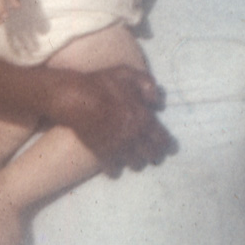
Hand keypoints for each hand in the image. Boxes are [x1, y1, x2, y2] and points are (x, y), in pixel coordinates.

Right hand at [48, 65, 172, 172]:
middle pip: (151, 154)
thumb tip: (158, 103)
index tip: (168, 148)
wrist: (76, 98)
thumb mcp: (129, 74)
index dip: (167, 145)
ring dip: (137, 162)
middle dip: (155, 155)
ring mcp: (118, 146)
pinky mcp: (101, 153)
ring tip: (136, 159)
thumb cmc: (102, 84)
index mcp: (143, 117)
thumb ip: (148, 85)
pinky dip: (116, 169)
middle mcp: (134, 135)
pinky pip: (113, 170)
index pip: (162, 139)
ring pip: (135, 164)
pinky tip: (116, 166)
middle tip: (154, 155)